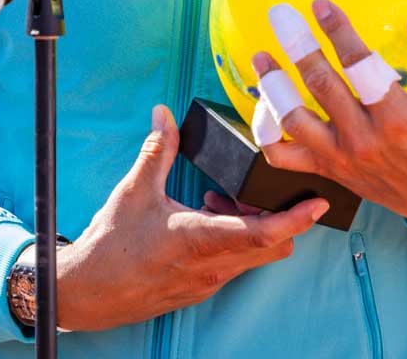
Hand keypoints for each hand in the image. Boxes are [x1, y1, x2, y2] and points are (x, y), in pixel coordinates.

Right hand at [55, 106, 327, 332]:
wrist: (87, 292)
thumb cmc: (111, 245)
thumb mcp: (134, 190)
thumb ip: (157, 150)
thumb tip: (164, 115)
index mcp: (202, 240)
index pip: (266, 233)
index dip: (297, 218)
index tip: (319, 202)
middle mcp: (213, 266)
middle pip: (273, 246)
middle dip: (280, 217)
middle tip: (262, 189)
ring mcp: (209, 281)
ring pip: (255, 256)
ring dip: (254, 227)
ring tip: (224, 200)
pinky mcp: (201, 289)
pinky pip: (235, 264)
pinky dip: (235, 240)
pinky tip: (207, 218)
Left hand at [254, 0, 406, 232]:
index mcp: (397, 116)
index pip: (360, 65)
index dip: (338, 31)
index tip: (320, 5)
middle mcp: (364, 138)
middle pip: (321, 86)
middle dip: (297, 46)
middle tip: (280, 15)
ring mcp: (341, 157)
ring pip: (294, 122)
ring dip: (273, 87)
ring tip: (261, 56)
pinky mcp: (328, 170)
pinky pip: (284, 157)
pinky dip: (266, 133)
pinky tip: (263, 104)